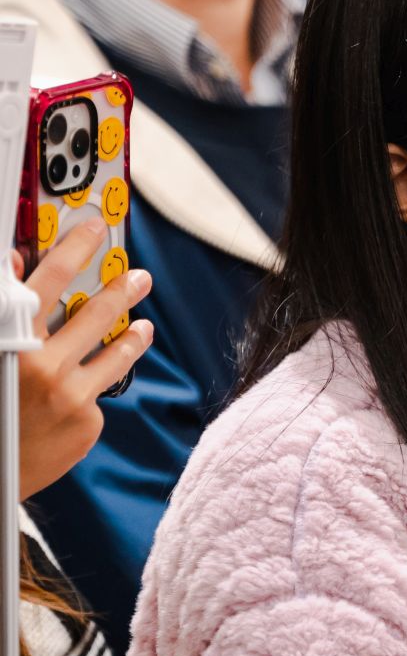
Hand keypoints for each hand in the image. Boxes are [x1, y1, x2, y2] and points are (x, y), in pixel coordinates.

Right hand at [15, 218, 152, 499]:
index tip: (95, 229)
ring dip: (132, 336)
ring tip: (143, 326)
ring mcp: (71, 398)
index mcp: (13, 342)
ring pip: (115, 355)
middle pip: (96, 313)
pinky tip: (77, 399)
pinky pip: (96, 397)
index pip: (49, 279)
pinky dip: (88, 392)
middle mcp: (45, 367)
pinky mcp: (87, 426)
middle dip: (123, 289)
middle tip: (139, 277)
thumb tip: (12, 261)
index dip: (74, 249)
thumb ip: (3, 310)